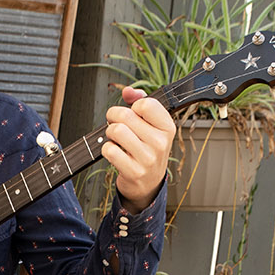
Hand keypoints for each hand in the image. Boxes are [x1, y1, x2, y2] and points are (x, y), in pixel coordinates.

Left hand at [101, 86, 175, 212]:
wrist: (148, 183)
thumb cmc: (147, 149)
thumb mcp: (151, 124)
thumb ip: (140, 101)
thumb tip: (128, 91)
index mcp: (168, 127)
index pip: (146, 104)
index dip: (133, 107)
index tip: (134, 115)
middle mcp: (160, 143)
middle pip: (125, 116)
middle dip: (114, 117)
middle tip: (116, 125)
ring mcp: (147, 159)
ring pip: (116, 131)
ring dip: (109, 133)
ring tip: (116, 139)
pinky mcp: (133, 172)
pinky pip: (109, 150)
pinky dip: (106, 149)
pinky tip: (115, 153)